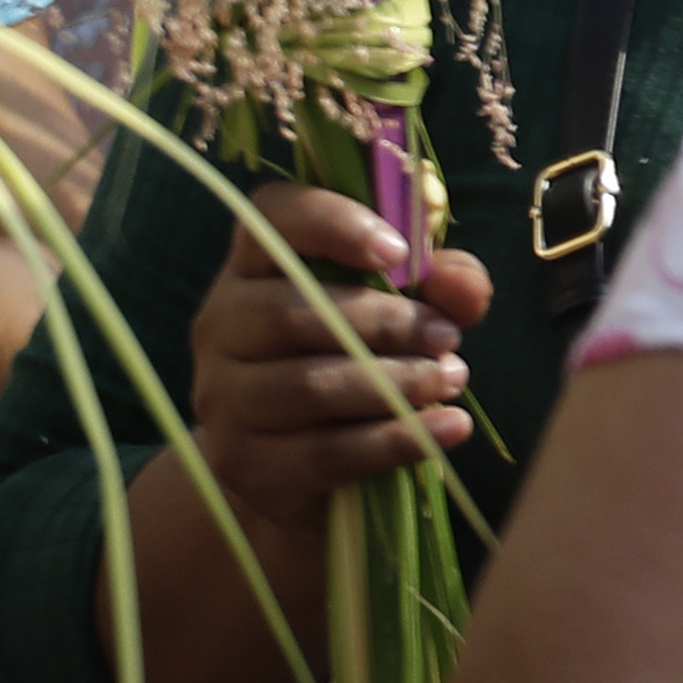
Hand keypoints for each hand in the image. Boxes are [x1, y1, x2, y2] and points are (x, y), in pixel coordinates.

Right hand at [188, 183, 490, 536]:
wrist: (298, 464)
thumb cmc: (359, 357)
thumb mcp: (409, 308)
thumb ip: (442, 284)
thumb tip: (459, 281)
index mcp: (254, 266)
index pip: (272, 218)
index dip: (332, 223)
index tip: (398, 249)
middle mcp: (222, 324)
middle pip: (293, 312)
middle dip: (386, 323)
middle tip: (448, 338)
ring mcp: (223, 397)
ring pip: (309, 385)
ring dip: (396, 383)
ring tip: (452, 379)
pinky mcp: (243, 463)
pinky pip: (324, 451)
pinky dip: (397, 440)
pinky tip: (449, 428)